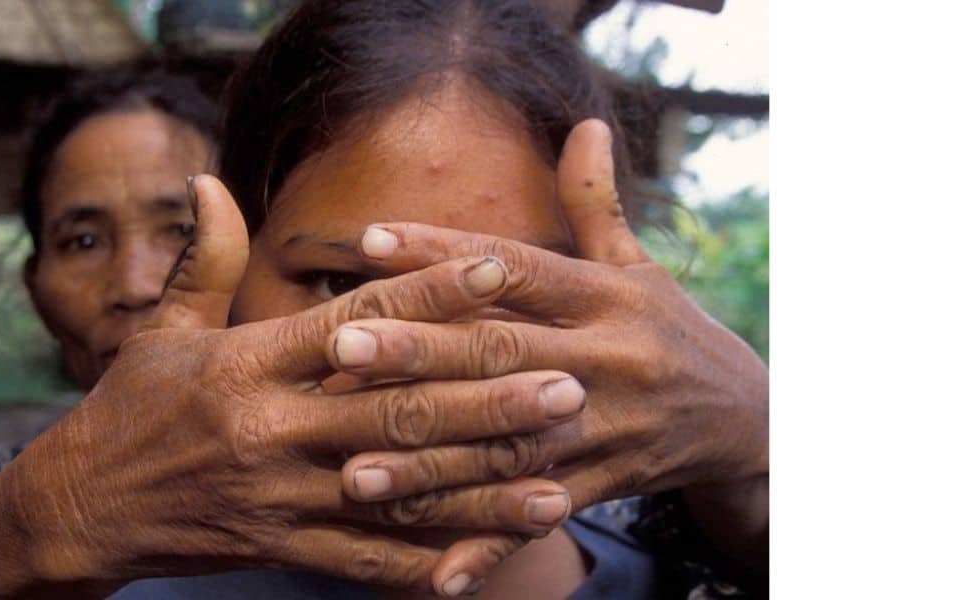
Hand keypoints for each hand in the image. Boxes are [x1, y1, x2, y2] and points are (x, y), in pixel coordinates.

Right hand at [0, 176, 587, 597]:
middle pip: (397, 411)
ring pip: (398, 494)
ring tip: (557, 483)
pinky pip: (365, 561)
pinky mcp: (281, 546)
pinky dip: (427, 564)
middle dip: (488, 401)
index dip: (431, 291)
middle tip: (567, 387)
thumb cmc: (128, 408)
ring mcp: (281, 496)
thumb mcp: (159, 329)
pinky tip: (487, 561)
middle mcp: (272, 428)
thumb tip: (212, 181)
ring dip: (481, 489)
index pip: (357, 319)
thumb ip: (203, 259)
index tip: (499, 268)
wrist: (79, 508)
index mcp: (250, 363)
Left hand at [330, 120, 768, 566]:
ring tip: (353, 469)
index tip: (370, 240)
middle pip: (500, 354)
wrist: (749, 418)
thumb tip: (584, 122)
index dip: (444, 253)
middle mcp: (606, 361)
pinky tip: (436, 572)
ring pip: (508, 446)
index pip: (515, 268)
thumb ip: (598, 204)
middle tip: (339, 348)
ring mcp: (606, 430)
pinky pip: (539, 516)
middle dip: (418, 353)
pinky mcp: (605, 486)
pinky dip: (489, 544)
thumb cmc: (670, 330)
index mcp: (606, 297)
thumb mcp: (641, 266)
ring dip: (431, 463)